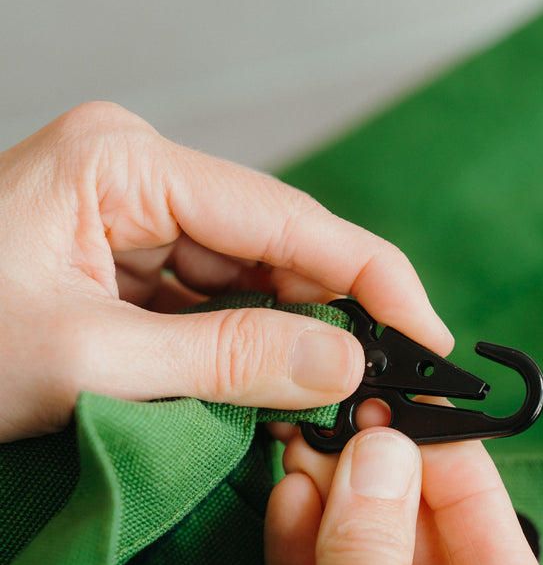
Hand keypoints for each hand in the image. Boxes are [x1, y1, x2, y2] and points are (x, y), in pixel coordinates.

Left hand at [0, 102, 450, 439]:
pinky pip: (202, 300)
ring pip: (243, 276)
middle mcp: (134, 172)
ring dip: (284, 337)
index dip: (372, 279)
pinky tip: (267, 389)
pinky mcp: (113, 257)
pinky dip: (237, 347)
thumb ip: (228, 360)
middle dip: (330, 315)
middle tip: (387, 389)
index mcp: (125, 163)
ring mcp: (123, 213)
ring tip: (331, 402)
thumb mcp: (89, 364)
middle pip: (272, 243)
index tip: (430, 337)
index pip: (286, 217)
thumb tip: (345, 362)